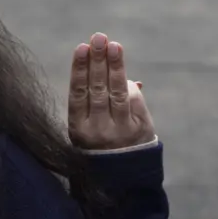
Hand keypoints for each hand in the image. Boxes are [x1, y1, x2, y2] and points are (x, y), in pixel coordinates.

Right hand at [68, 33, 155, 150]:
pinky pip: (134, 102)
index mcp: (78, 130)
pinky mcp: (139, 130)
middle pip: (97, 89)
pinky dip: (129, 86)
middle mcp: (98, 130)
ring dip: (115, 67)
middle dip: (98, 61)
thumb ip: (94, 103)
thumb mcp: (89, 131)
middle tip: (98, 38)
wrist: (123, 180)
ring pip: (117, 93)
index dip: (79, 70)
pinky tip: (123, 71)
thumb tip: (113, 76)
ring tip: (113, 46)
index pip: (78, 94)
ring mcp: (120, 130)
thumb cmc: (101, 148)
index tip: (81, 48)